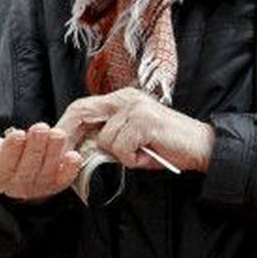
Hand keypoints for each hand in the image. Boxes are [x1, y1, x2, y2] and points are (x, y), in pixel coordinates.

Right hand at [0, 124, 81, 201]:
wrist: (17, 174)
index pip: (3, 165)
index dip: (10, 151)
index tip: (16, 134)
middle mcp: (17, 185)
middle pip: (27, 167)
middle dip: (35, 147)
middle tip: (41, 128)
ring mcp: (38, 187)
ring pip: (46, 171)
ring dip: (53, 153)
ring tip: (57, 134)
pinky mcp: (56, 186)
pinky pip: (64, 180)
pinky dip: (69, 170)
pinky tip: (74, 156)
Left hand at [55, 88, 214, 172]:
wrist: (202, 147)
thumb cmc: (166, 146)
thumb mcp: (132, 140)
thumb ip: (109, 139)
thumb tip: (81, 150)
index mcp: (121, 99)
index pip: (82, 107)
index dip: (65, 125)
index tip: (54, 143)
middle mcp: (125, 98)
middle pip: (82, 111)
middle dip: (68, 135)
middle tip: (64, 156)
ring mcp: (135, 107)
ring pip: (105, 139)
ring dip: (120, 155)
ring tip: (140, 154)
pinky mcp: (144, 121)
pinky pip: (121, 148)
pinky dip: (132, 159)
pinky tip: (148, 155)